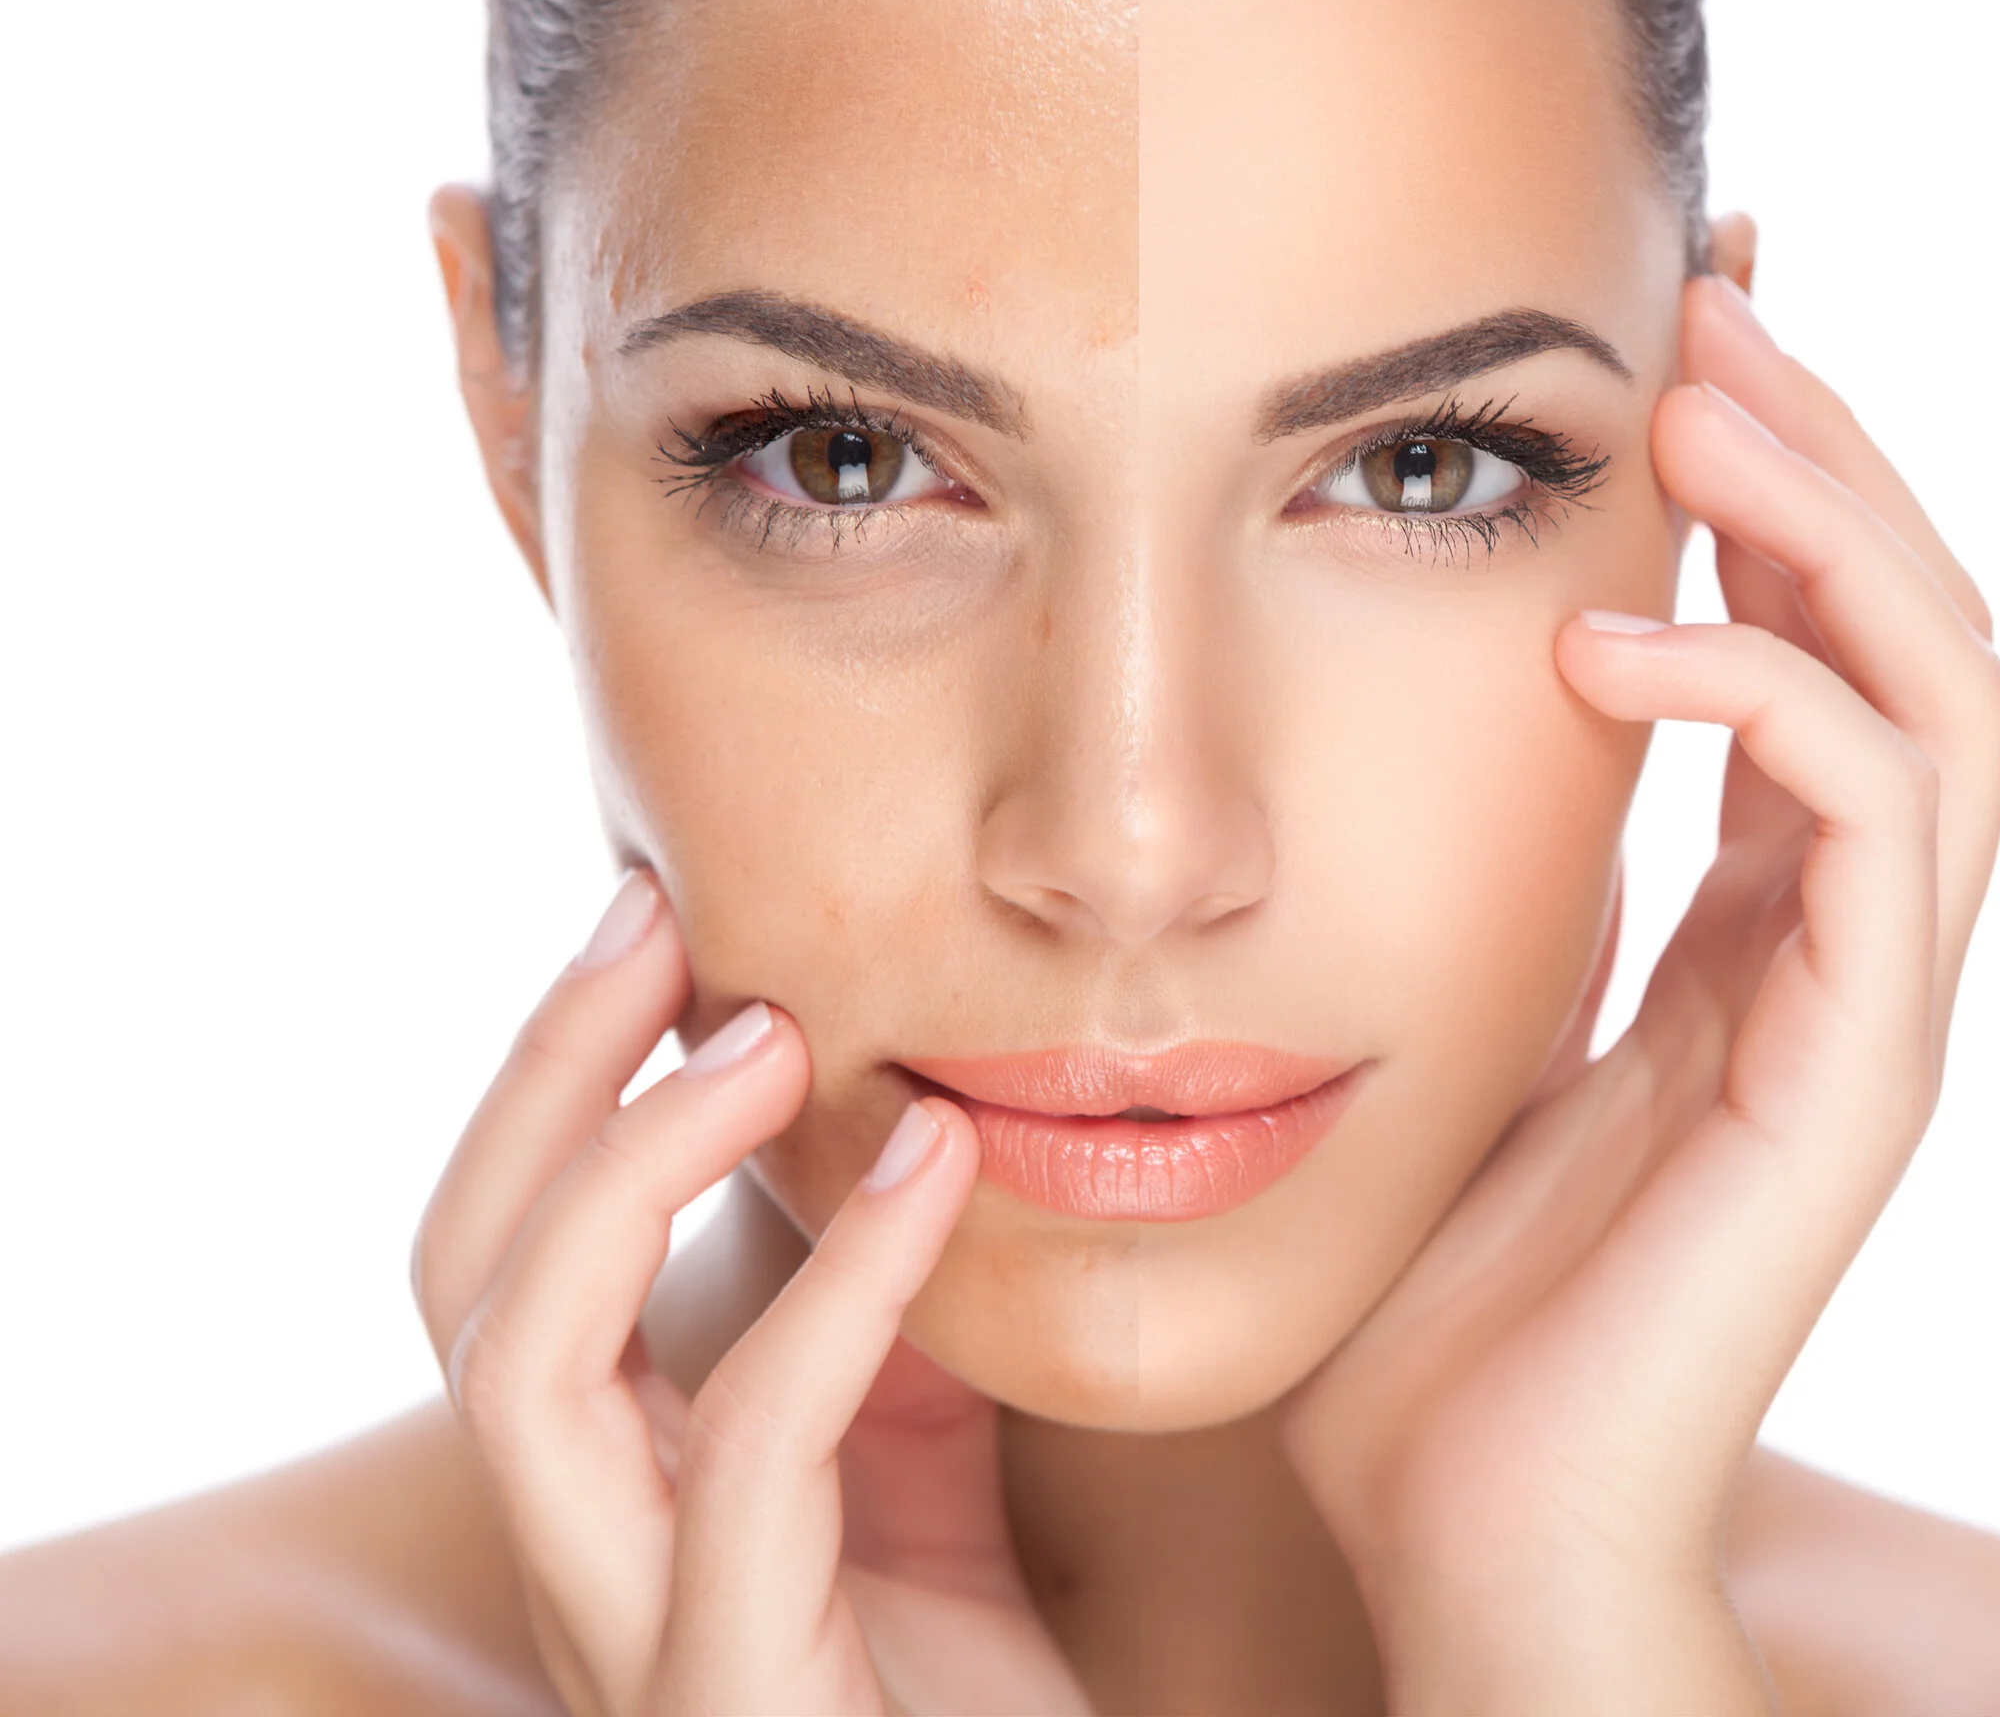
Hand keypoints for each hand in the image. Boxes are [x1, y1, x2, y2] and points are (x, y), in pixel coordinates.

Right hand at [411, 876, 1090, 1715]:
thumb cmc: (979, 1707)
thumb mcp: (924, 1491)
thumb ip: (883, 1347)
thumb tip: (896, 1152)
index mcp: (610, 1504)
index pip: (501, 1270)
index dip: (551, 1090)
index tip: (656, 922)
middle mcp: (583, 1570)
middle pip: (462, 1294)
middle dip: (544, 1087)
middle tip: (655, 919)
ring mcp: (641, 1646)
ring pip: (523, 1375)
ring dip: (630, 1169)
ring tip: (770, 1033)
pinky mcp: (739, 1699)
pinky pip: (750, 1457)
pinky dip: (833, 1288)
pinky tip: (929, 1165)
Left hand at [1283, 272, 1999, 1709]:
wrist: (1468, 1531)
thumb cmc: (1438, 1302)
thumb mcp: (1459, 1024)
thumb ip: (1506, 881)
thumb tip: (1455, 722)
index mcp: (1750, 933)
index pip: (1825, 657)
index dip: (1776, 495)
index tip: (1676, 350)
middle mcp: (1839, 951)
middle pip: (1925, 634)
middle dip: (1831, 458)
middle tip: (1708, 318)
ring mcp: (1868, 1012)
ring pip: (1953, 693)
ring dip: (1840, 522)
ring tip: (1699, 409)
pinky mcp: (1857, 1080)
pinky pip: (1879, 821)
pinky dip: (1773, 690)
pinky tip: (1614, 643)